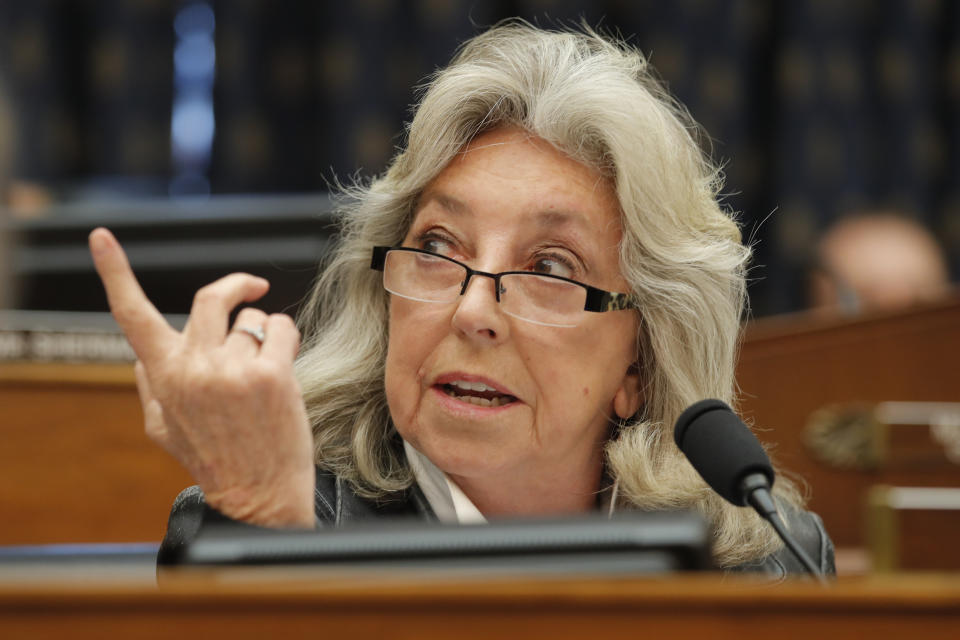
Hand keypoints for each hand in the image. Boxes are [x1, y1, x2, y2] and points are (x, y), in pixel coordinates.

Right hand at [89, 228, 315, 527]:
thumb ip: (151, 381)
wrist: (259, 496)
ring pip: (253, 318)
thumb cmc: (213, 458)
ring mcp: (235, 371)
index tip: (100, 238)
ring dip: (262, 335)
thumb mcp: (164, 427)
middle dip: (235, 286)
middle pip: (211, 297)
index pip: (132, 316)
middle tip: (251, 287)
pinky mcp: (273, 375)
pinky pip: (283, 328)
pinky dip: (286, 338)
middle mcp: (195, 368)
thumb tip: (142, 349)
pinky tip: (281, 367)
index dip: (115, 273)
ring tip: (262, 372)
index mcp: (163, 376)